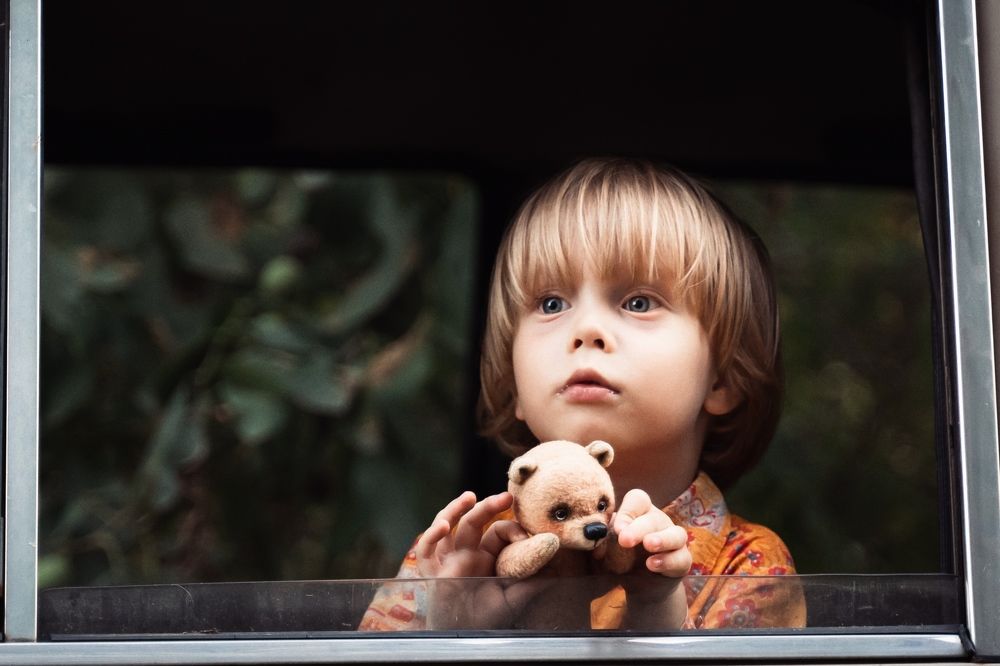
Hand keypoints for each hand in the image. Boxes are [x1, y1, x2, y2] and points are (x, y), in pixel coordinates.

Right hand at [415, 491, 553, 628]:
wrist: (467, 639)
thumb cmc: (488, 620)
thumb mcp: (515, 599)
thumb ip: (532, 582)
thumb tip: (557, 567)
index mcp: (486, 556)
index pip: (497, 531)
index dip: (512, 529)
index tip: (526, 535)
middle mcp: (466, 554)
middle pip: (473, 520)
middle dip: (488, 505)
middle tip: (506, 496)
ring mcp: (448, 560)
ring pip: (446, 525)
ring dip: (455, 509)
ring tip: (469, 497)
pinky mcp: (432, 572)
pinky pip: (425, 550)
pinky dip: (431, 535)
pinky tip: (444, 527)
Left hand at [611, 488, 691, 629]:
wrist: (637, 586)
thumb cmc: (619, 559)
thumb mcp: (605, 550)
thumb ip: (600, 540)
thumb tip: (592, 534)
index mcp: (639, 513)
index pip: (638, 499)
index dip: (628, 510)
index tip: (616, 529)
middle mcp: (659, 522)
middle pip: (653, 518)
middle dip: (638, 528)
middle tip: (625, 540)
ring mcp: (673, 541)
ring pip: (675, 534)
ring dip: (661, 539)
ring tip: (648, 545)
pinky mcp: (682, 561)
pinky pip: (681, 558)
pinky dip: (668, 560)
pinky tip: (652, 565)